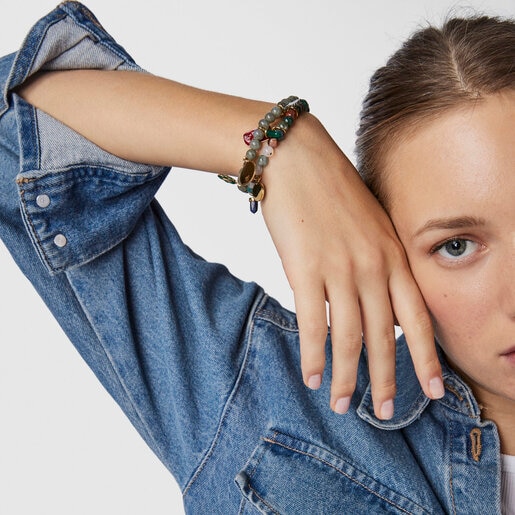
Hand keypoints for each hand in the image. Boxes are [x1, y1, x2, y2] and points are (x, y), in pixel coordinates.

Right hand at [261, 113, 443, 418]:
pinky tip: (312, 377)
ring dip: (348, 377)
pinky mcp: (304, 269)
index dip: (427, 357)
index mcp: (392, 254)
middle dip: (387, 380)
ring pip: (350, 337)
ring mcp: (339, 269)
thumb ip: (379, 261)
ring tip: (343, 405)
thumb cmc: (331, 189)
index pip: (418, 317)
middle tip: (385, 412)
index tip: (434, 390)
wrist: (297, 157)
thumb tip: (378, 301)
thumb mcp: (370, 222)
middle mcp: (372, 266)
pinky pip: (312, 324)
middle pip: (385, 337)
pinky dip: (314, 355)